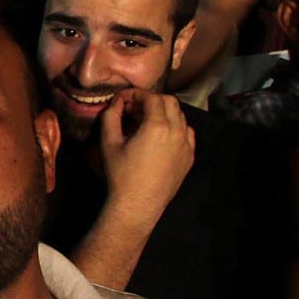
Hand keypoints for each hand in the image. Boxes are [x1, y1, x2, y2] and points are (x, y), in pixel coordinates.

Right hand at [97, 90, 194, 218]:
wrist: (138, 203)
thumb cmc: (120, 174)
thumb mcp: (108, 143)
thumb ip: (111, 116)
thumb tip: (116, 102)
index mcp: (156, 126)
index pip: (151, 97)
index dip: (136, 94)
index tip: (123, 100)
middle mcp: (177, 131)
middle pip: (170, 102)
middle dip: (152, 100)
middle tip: (135, 109)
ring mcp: (186, 144)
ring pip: (181, 116)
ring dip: (165, 112)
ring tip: (147, 122)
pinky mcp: (190, 156)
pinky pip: (187, 132)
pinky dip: (176, 127)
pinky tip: (162, 136)